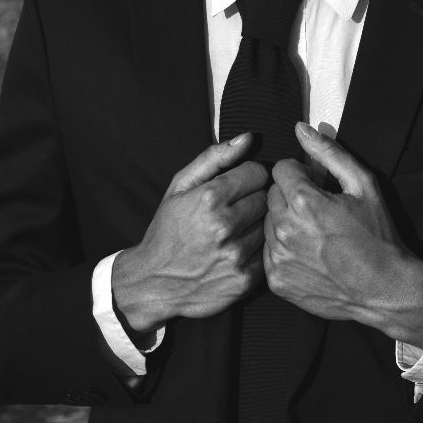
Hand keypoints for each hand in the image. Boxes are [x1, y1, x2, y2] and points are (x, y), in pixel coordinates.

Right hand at [113, 133, 267, 332]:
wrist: (153, 283)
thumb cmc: (167, 230)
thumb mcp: (180, 187)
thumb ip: (214, 158)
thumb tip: (248, 138)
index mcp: (210, 198)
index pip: (258, 173)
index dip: (249, 177)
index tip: (239, 186)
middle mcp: (225, 226)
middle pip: (266, 198)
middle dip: (253, 200)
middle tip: (235, 211)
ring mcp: (237, 254)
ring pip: (269, 226)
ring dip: (257, 226)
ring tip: (235, 232)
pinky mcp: (245, 279)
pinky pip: (267, 253)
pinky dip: (257, 251)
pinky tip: (237, 252)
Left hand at [264, 123, 422, 344]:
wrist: (385, 289)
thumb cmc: (378, 236)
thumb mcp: (363, 185)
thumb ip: (329, 153)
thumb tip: (300, 129)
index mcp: (304, 202)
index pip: (281, 170)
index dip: (300, 174)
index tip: (315, 186)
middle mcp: (285, 229)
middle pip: (271, 195)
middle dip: (290, 196)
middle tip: (316, 210)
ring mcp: (278, 257)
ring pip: (267, 223)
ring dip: (285, 222)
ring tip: (313, 233)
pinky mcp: (277, 280)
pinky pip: (268, 252)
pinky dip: (283, 249)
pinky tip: (308, 253)